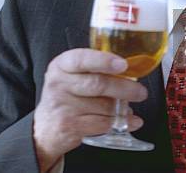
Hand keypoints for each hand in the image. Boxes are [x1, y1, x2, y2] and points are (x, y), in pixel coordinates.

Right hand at [33, 49, 147, 171]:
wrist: (45, 127)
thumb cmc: (65, 96)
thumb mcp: (71, 75)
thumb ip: (93, 68)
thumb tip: (130, 69)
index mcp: (61, 65)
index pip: (82, 59)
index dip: (104, 61)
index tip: (123, 64)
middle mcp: (59, 83)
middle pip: (98, 84)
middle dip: (125, 88)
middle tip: (140, 92)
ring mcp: (63, 106)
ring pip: (104, 106)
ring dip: (123, 108)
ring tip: (129, 108)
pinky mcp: (70, 125)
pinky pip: (103, 123)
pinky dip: (122, 123)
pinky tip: (129, 121)